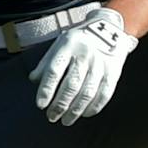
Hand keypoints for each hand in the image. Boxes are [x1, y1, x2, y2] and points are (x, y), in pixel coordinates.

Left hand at [28, 8, 136, 125]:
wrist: (110, 27)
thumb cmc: (78, 40)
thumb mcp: (60, 44)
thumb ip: (46, 62)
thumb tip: (33, 80)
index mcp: (68, 46)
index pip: (54, 71)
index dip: (46, 90)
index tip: (40, 105)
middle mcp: (85, 54)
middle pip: (71, 85)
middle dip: (60, 105)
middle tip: (52, 117)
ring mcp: (101, 63)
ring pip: (88, 92)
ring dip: (75, 110)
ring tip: (66, 120)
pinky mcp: (114, 71)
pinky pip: (104, 93)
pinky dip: (94, 107)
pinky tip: (84, 114)